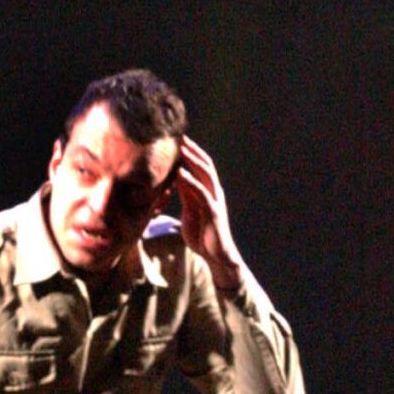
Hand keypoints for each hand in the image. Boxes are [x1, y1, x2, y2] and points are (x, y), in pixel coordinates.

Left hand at [171, 136, 244, 292]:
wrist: (217, 257)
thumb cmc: (203, 236)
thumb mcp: (191, 211)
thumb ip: (186, 196)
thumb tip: (176, 180)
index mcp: (208, 191)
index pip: (200, 166)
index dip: (190, 152)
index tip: (177, 139)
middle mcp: (214, 192)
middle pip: (205, 164)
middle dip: (192, 150)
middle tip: (179, 136)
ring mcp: (215, 201)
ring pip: (206, 174)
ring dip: (193, 160)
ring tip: (181, 149)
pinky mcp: (213, 212)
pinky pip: (201, 193)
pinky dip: (191, 182)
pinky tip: (180, 174)